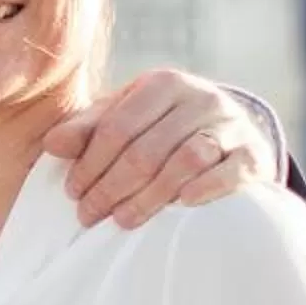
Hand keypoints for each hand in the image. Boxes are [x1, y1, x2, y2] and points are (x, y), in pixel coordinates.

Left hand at [43, 70, 272, 227]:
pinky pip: (230, 171)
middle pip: (146, 148)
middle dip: (111, 186)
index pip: (117, 127)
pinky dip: (206, 188)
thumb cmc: (162, 126)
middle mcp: (200, 98)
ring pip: (185, 161)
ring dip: (150, 195)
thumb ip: (88, 129)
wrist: (229, 132)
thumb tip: (51, 144)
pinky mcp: (254, 155)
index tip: (71, 193)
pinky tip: (183, 205)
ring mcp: (230, 126)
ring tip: (122, 220)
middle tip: (88, 215)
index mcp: (163, 84)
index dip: (90, 163)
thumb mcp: (125, 118)